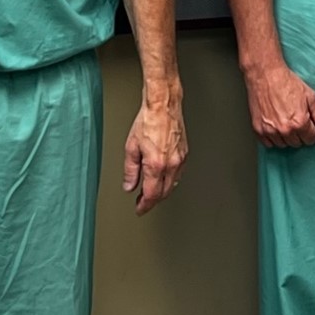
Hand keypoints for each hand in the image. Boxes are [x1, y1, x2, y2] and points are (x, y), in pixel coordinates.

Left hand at [123, 85, 187, 214]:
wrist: (164, 105)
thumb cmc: (148, 120)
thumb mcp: (131, 146)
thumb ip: (130, 170)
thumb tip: (129, 185)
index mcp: (156, 165)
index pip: (152, 195)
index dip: (144, 205)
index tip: (139, 209)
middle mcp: (171, 164)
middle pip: (164, 192)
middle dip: (153, 200)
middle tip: (142, 202)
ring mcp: (180, 159)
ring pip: (173, 184)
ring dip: (162, 191)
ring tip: (151, 191)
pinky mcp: (185, 152)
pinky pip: (178, 173)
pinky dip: (170, 179)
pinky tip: (163, 177)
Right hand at [244, 62, 314, 148]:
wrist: (265, 74)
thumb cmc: (287, 82)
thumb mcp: (310, 97)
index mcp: (300, 123)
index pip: (311, 140)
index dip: (310, 130)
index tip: (306, 120)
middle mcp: (285, 130)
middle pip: (297, 143)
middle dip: (299, 133)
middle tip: (294, 118)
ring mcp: (270, 131)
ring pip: (283, 144)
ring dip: (285, 136)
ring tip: (284, 120)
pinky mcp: (258, 129)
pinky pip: (268, 144)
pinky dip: (272, 137)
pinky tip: (274, 124)